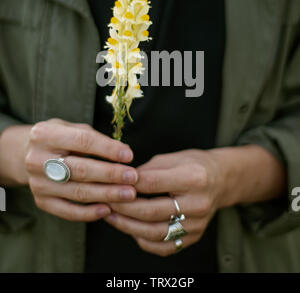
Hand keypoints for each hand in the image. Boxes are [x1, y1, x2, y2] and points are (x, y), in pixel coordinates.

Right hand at [24, 119, 138, 221]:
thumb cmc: (61, 139)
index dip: (108, 149)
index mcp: (44, 134)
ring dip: (107, 194)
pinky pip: (68, 211)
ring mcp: (38, 183)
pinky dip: (89, 213)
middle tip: (133, 177)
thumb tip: (123, 154)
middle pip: (81, 169)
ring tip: (129, 194)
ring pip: (78, 192)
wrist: (28, 154)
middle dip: (111, 174)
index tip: (129, 155)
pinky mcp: (41, 201)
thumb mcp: (73, 128)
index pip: (83, 141)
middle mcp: (36, 160)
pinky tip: (108, 210)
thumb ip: (95, 138)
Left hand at [105, 149, 223, 255]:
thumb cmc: (192, 164)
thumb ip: (147, 171)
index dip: (128, 183)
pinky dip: (143, 240)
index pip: (153, 183)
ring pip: (155, 232)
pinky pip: (164, 246)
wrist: (220, 181)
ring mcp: (197, 224)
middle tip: (105, 201)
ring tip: (111, 216)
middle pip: (151, 211)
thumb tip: (121, 182)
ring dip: (128, 226)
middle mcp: (198, 203)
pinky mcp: (194, 237)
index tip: (110, 182)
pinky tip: (130, 228)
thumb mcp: (171, 158)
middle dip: (123, 207)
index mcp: (194, 177)